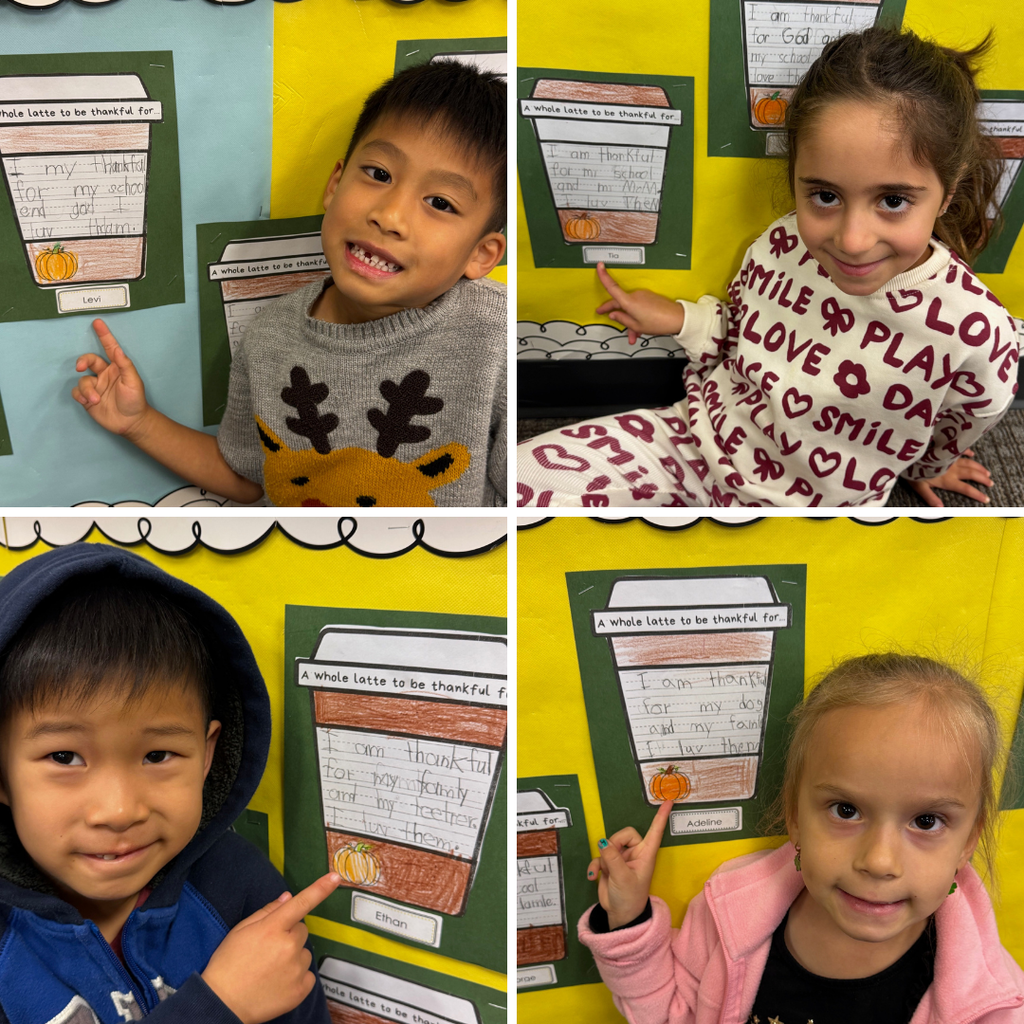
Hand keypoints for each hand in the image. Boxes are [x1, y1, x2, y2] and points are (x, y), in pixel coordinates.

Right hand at [72, 319, 149, 438]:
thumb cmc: (135, 400)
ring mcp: (96, 386)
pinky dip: (80, 396)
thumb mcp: (133, 382)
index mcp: (117, 367)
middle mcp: (104, 374)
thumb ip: (125, 365)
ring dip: (87, 389)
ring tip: (96, 399)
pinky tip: (88, 402)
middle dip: (82, 361)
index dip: (104, 335)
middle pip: (89, 360)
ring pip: (82, 379)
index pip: (109, 348)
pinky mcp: (88, 398)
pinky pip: (76, 392)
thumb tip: (118, 350)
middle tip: (80, 367)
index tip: (98, 322)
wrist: (131, 423)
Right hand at [202, 873, 340, 1023]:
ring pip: (304, 952)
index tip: (335, 878)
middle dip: (289, 935)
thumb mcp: (240, 931)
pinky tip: (279, 983)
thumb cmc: (228, 964)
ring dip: (293, 957)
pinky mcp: (301, 989)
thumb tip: (288, 897)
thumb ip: (267, 912)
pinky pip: (308, 975)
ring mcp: (297, 969)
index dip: (320, 888)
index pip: (301, 903)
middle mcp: (289, 946)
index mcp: (273, 928)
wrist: (222, 1004)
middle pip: (301, 930)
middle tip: (269, 950)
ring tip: (270, 969)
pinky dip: (297, 977)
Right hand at [586, 798, 672, 928]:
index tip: (669, 800)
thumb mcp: (623, 878)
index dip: (662, 816)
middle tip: (611, 861)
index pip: (655, 831)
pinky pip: (599, 855)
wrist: (619, 915)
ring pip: (608, 844)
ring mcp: (621, 857)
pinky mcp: (609, 863)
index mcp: (646, 854)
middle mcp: (635, 853)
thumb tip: (602, 841)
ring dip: (603, 858)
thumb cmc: (629, 898)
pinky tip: (593, 875)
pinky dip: (595, 865)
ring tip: (605, 874)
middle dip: (614, 845)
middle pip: (623, 834)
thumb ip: (612, 857)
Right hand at [595, 262, 684, 344]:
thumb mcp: (636, 326)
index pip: (612, 287)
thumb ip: (622, 319)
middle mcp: (636, 295)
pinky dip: (637, 317)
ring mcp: (643, 295)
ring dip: (629, 320)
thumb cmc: (659, 322)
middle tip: (604, 315)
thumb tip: (613, 315)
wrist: (677, 318)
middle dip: (614, 313)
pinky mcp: (650, 297)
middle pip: (620, 302)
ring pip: (630, 307)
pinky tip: (640, 328)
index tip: (599, 266)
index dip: (604, 276)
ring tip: (634, 334)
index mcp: (629, 302)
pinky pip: (638, 307)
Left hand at [907, 450, 991, 506]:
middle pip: (972, 475)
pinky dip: (967, 452)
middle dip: (983, 480)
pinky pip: (960, 451)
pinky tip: (972, 454)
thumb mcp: (920, 487)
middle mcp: (952, 469)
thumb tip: (939, 509)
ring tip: (987, 473)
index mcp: (948, 480)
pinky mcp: (947, 451)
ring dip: (979, 468)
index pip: (966, 489)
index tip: (986, 498)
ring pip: (970, 463)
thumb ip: (931, 498)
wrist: (913, 454)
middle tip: (990, 483)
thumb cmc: (914, 471)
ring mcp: (951, 459)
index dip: (977, 494)